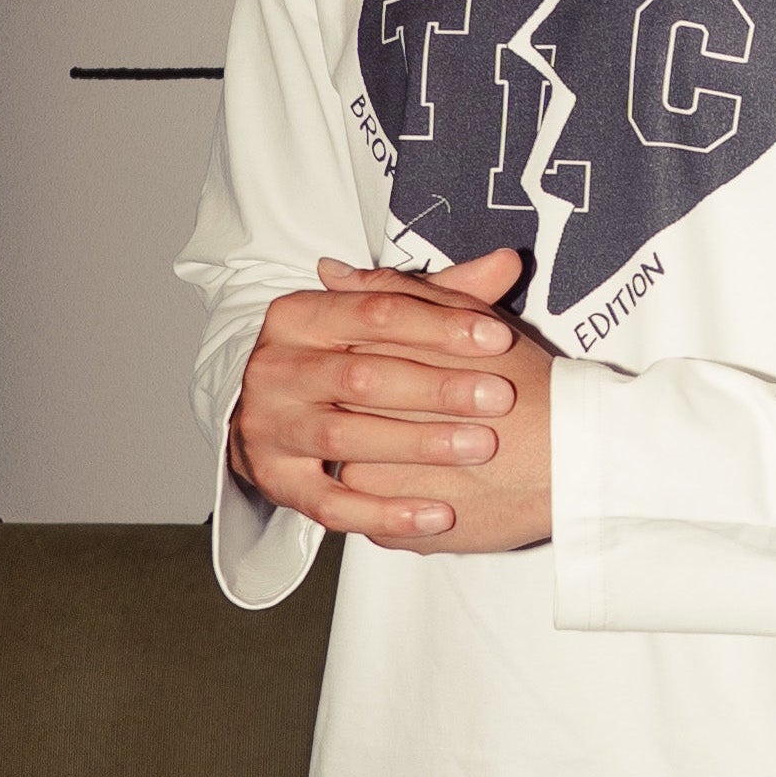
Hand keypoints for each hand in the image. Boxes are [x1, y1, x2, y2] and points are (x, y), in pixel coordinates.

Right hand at [228, 247, 541, 546]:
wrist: (271, 414)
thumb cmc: (345, 356)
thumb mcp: (385, 318)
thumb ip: (443, 294)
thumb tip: (507, 261)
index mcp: (299, 315)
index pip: (376, 311)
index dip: (441, 323)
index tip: (500, 337)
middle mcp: (274, 368)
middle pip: (362, 376)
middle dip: (437, 387)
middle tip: (499, 397)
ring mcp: (268, 427)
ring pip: (345, 438)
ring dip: (417, 445)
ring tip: (480, 447)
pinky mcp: (275, 481)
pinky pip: (331, 504)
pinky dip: (385, 512)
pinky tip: (438, 515)